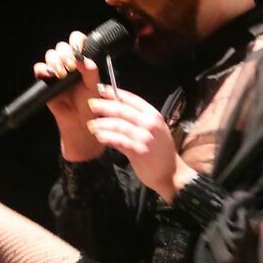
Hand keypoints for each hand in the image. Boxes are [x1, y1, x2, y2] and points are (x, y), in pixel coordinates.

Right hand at [33, 32, 103, 161]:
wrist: (80, 123)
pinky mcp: (46, 81)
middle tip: (71, 66)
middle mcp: (68, 63)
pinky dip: (43, 69)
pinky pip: (39, 69)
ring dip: (55, 61)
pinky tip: (51, 75)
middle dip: (65, 53)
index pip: (77, 41)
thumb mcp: (95, 87)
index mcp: (82, 61)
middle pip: (61, 46)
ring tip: (62, 74)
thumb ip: (91, 72)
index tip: (79, 50)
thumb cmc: (90, 105)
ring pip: (50, 55)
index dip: (77, 41)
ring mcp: (56, 71)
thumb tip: (83, 59)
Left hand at [86, 86, 196, 201]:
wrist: (171, 173)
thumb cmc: (161, 152)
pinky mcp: (138, 151)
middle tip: (91, 104)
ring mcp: (144, 137)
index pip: (132, 99)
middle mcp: (150, 124)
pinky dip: (107, 137)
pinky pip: (118, 141)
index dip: (115, 93)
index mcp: (154, 115)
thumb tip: (119, 108)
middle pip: (122, 110)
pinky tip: (99, 136)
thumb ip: (141, 119)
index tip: (102, 90)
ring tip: (92, 125)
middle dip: (104, 106)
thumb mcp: (156, 129)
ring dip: (102, 124)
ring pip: (118, 125)